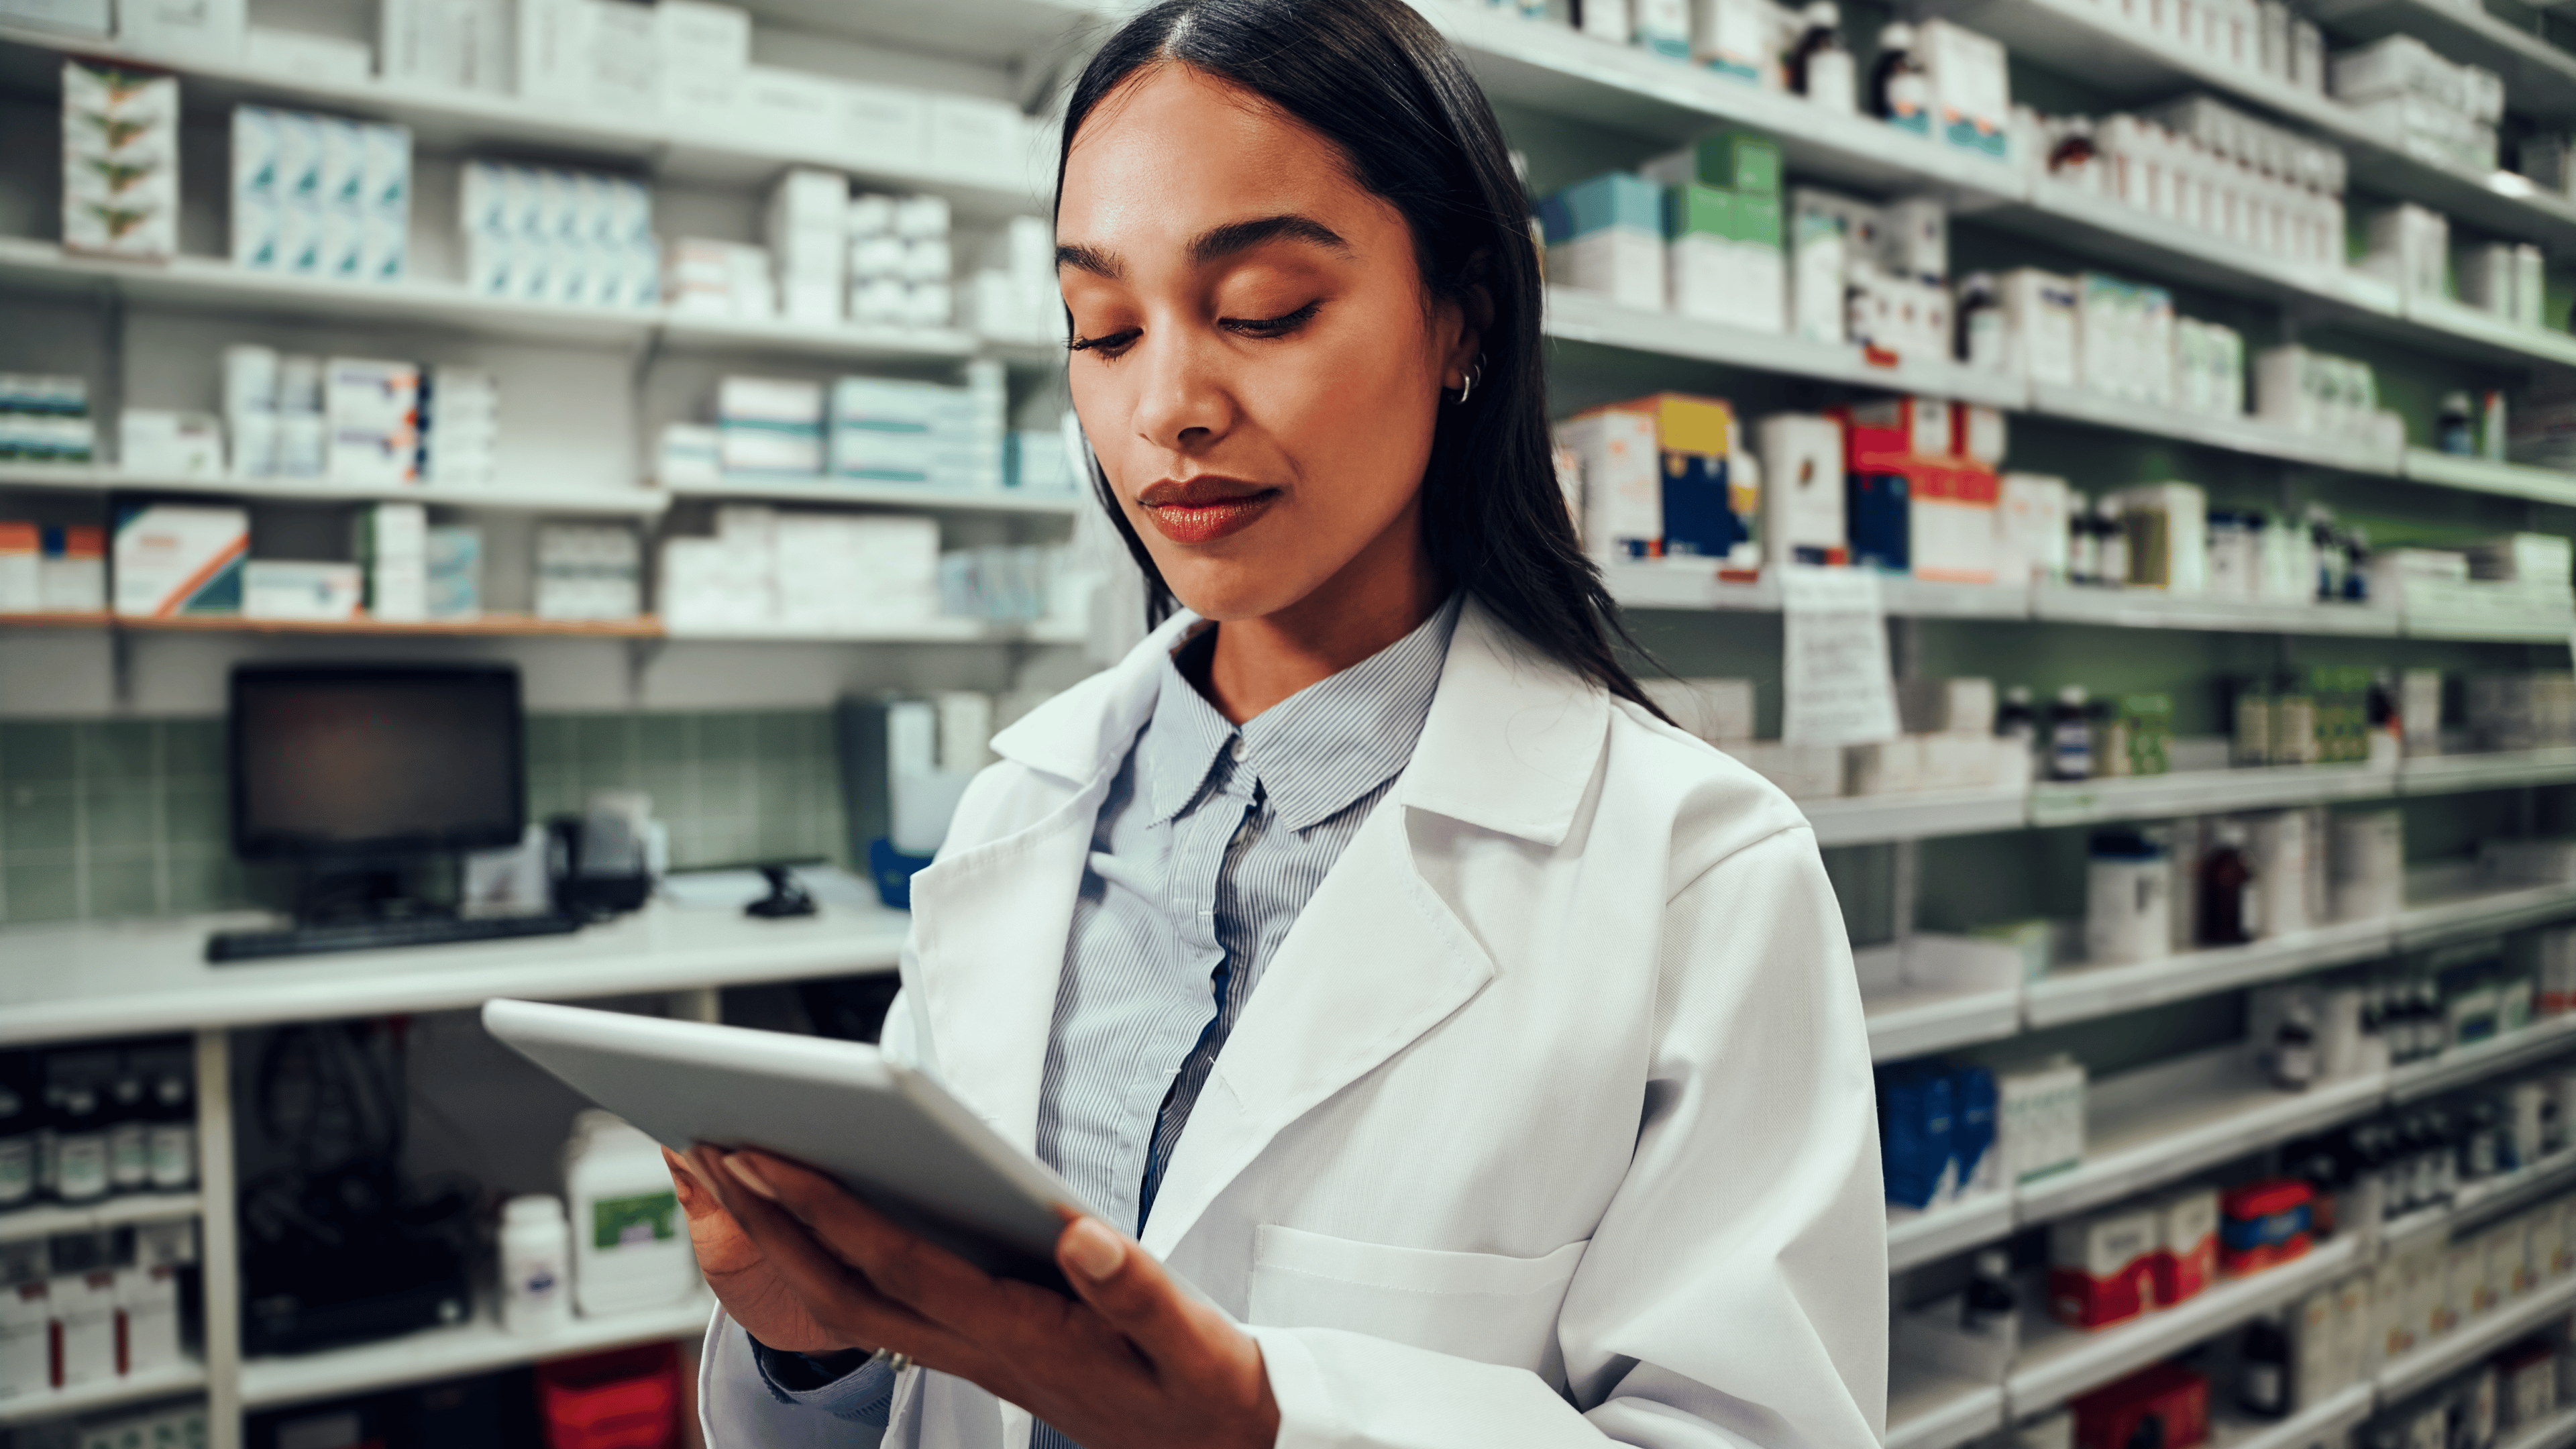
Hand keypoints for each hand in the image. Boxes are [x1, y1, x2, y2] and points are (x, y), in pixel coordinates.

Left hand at [688, 1144, 1278, 1448]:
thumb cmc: (1203, 1393)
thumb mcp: (1193, 1343)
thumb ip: (1137, 1291)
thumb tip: (1080, 1236)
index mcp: (1026, 1336)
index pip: (907, 1269)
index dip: (834, 1213)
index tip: (773, 1155)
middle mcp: (980, 1350)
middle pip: (850, 1291)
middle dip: (774, 1220)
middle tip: (713, 1147)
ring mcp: (971, 1355)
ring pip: (853, 1304)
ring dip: (785, 1242)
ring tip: (736, 1173)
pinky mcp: (978, 1349)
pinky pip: (880, 1308)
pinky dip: (829, 1261)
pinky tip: (808, 1219)